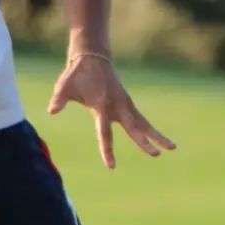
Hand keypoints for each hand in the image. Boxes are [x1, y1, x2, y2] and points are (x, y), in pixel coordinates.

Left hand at [47, 52, 176, 169]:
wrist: (91, 58)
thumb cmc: (76, 75)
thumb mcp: (64, 86)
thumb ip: (59, 99)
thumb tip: (51, 110)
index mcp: (101, 106)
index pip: (104, 133)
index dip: (107, 150)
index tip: (111, 166)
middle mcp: (117, 106)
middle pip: (133, 128)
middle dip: (143, 142)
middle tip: (156, 155)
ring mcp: (124, 104)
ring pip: (143, 123)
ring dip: (157, 135)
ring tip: (173, 148)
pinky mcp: (127, 103)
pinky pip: (141, 118)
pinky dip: (150, 128)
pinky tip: (159, 139)